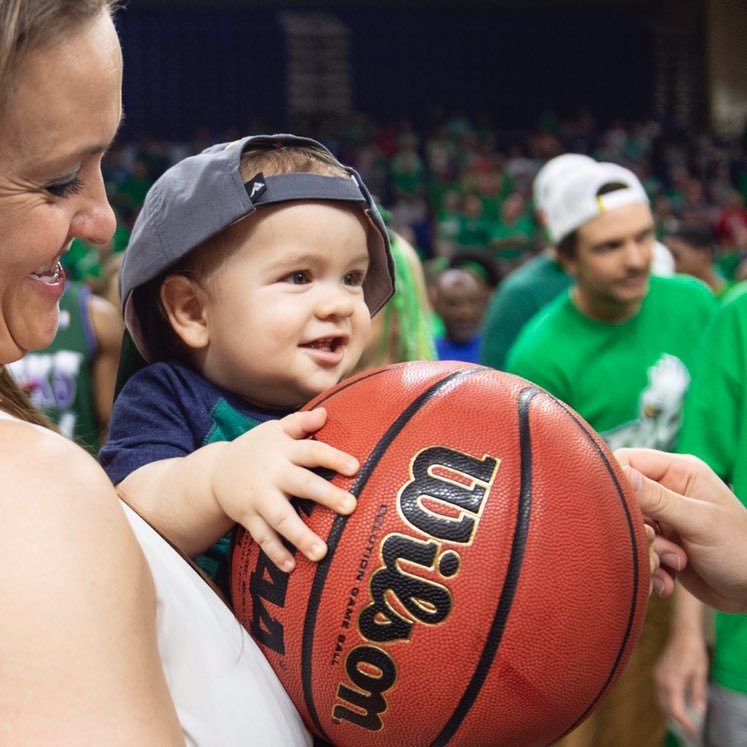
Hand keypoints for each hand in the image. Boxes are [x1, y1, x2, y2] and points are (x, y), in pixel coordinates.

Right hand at [212, 407, 358, 571]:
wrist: (214, 472)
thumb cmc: (256, 449)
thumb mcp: (274, 430)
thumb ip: (300, 423)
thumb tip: (326, 412)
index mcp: (283, 451)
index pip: (312, 451)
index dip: (333, 458)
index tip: (355, 468)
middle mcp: (272, 474)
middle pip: (301, 484)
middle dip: (325, 496)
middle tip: (351, 507)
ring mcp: (258, 498)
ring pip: (281, 518)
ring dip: (301, 536)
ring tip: (321, 553)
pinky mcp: (247, 518)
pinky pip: (262, 537)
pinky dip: (275, 553)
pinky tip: (291, 567)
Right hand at [616, 447, 746, 612]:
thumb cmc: (741, 550)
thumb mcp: (698, 521)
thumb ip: (657, 498)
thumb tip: (618, 475)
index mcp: (680, 472)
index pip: (629, 460)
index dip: (615, 480)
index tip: (611, 505)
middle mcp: (668, 491)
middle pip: (625, 499)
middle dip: (636, 528)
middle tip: (657, 543)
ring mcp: (664, 519)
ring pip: (629, 529)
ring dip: (646, 552)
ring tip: (673, 564)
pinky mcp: (662, 544)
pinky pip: (638, 551)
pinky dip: (649, 568)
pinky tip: (668, 579)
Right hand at [654, 593, 708, 737]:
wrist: (682, 633)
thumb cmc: (693, 651)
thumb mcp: (700, 673)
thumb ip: (697, 692)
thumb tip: (699, 710)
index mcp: (672, 682)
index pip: (675, 709)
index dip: (683, 722)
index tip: (692, 730)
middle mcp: (661, 680)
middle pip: (665, 706)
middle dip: (676, 719)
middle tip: (689, 727)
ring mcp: (657, 675)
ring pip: (660, 699)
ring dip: (670, 710)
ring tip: (684, 718)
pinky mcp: (657, 672)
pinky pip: (660, 692)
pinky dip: (667, 701)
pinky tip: (677, 702)